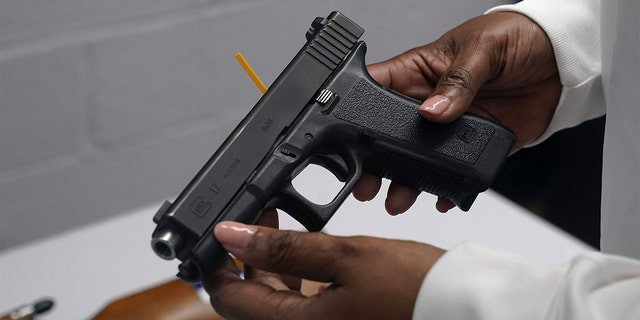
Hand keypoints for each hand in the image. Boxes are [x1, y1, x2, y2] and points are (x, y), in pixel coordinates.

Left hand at [204, 210, 445, 319]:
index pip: (230, 299)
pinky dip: (297, 279)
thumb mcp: (346, 256)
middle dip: (247, 259)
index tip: (219, 235)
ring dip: (272, 266)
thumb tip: (232, 236)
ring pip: (278, 304)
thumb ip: (285, 248)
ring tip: (281, 227)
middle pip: (252, 303)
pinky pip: (304, 307)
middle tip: (257, 220)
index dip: (216, 265)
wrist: (463, 310)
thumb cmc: (416, 290)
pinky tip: (308, 253)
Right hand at [353, 12, 561, 213]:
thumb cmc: (516, 37)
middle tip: (367, 182)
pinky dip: (447, 188)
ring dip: (404, 181)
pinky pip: (455, 172)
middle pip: (388, 135)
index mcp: (418, 72)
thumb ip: (458, 80)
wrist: (561, 60)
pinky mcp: (474, 145)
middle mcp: (428, 103)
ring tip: (397, 198)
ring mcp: (450, 127)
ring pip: (416, 160)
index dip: (355, 110)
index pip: (375, 89)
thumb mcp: (483, 49)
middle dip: (374, 160)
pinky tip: (441, 196)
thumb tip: (432, 110)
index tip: (346, 133)